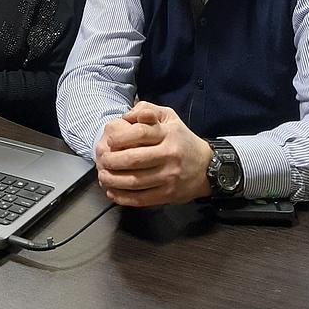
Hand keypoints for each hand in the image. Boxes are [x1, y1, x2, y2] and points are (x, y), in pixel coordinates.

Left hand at [95, 101, 212, 206]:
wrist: (206, 167)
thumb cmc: (182, 139)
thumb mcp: (169, 117)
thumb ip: (148, 110)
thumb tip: (126, 115)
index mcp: (168, 134)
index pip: (140, 133)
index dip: (120, 137)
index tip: (109, 140)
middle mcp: (169, 155)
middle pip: (134, 159)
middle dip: (112, 160)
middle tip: (102, 160)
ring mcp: (168, 177)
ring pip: (135, 181)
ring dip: (113, 180)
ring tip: (102, 176)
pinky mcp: (167, 195)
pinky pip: (141, 198)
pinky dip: (123, 197)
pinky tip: (112, 192)